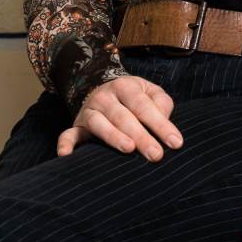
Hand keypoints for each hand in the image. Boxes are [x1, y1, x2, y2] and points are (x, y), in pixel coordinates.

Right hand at [56, 75, 182, 160]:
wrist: (104, 91)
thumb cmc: (135, 98)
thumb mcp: (150, 92)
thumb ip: (162, 103)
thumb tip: (164, 120)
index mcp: (125, 86)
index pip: (144, 106)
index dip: (161, 124)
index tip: (176, 143)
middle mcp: (105, 97)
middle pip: (123, 116)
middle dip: (141, 136)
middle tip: (156, 155)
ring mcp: (89, 111)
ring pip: (99, 123)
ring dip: (112, 136)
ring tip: (128, 148)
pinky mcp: (77, 126)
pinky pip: (68, 134)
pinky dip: (65, 143)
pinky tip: (65, 155)